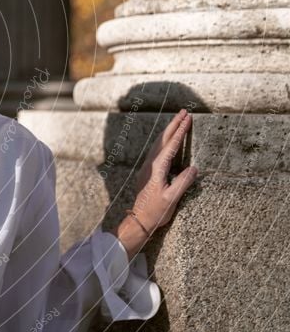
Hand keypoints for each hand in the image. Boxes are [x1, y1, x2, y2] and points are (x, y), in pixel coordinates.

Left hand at [114, 109, 197, 258]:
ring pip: (158, 143)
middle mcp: (150, 165)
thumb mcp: (171, 199)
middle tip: (183, 111)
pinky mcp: (147, 172)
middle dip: (173, 124)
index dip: (180, 131)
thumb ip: (183, 183)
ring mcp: (147, 167)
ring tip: (177, 121)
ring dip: (168, 131)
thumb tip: (194, 168)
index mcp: (157, 168)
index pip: (171, 145)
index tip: (187, 119)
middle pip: (163, 139)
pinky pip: (157, 150)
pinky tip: (167, 141)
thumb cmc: (155, 211)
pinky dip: (164, 141)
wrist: (138, 220)